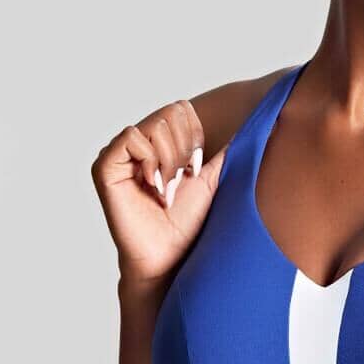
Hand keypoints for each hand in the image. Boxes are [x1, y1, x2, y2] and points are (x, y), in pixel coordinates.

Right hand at [91, 99, 228, 283]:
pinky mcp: (104, 166)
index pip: (180, 108)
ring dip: (171, 159)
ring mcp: (118, 153)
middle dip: (185, 149)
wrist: (169, 255)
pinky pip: (132, 138)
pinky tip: (153, 186)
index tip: (194, 168)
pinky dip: (151, 161)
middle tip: (179, 180)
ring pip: (155, 124)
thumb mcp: (211, 178)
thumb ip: (226, 150)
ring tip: (167, 188)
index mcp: (156, 142)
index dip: (195, 136)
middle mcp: (135, 143)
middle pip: (170, 112)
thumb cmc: (187, 221)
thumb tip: (258, 127)